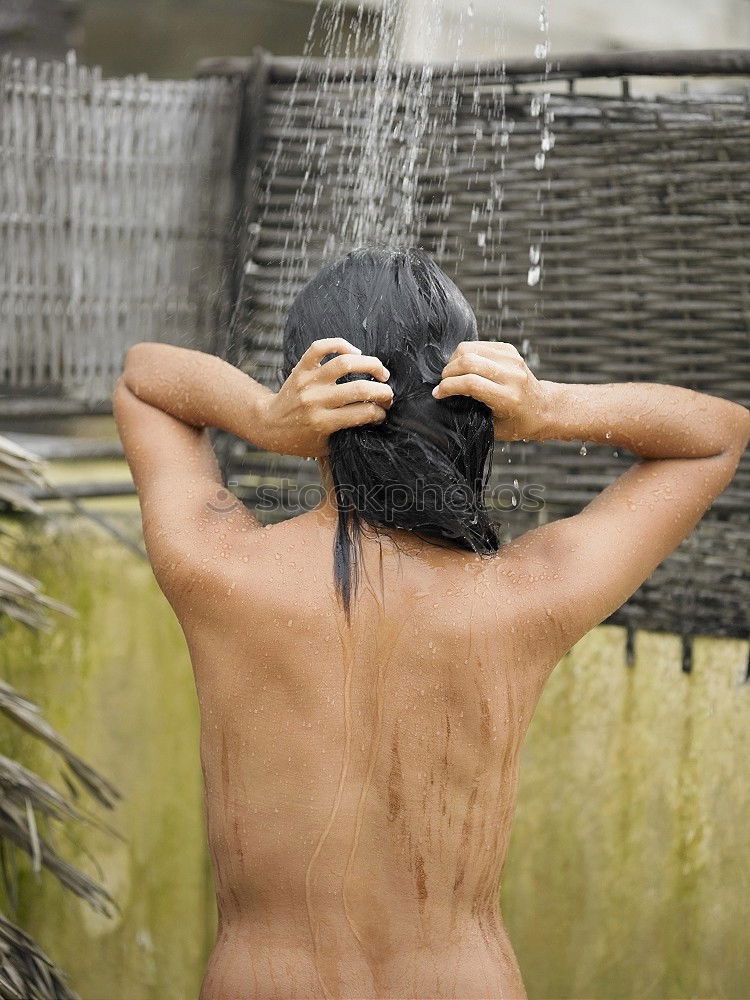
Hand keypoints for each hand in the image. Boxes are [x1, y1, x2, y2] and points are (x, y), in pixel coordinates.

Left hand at [255, 339, 392, 456]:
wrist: (268, 425)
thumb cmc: (300, 439)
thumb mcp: (325, 446)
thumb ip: (348, 435)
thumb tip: (375, 421)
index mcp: (323, 423)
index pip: (363, 413)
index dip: (379, 413)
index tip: (382, 413)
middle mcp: (316, 400)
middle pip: (359, 389)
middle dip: (382, 392)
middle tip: (388, 395)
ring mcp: (308, 381)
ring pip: (345, 363)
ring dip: (371, 364)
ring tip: (381, 372)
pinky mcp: (301, 368)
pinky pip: (321, 347)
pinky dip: (341, 344)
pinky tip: (355, 352)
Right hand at [432, 341, 550, 440]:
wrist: (543, 409)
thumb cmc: (516, 423)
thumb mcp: (493, 427)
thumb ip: (470, 412)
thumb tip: (443, 397)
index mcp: (507, 398)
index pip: (470, 383)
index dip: (448, 387)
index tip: (437, 394)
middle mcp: (511, 376)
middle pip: (468, 361)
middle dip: (448, 372)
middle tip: (443, 383)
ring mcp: (512, 360)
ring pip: (470, 348)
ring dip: (454, 360)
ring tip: (452, 374)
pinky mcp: (510, 350)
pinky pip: (478, 344)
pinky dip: (466, 354)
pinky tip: (465, 366)